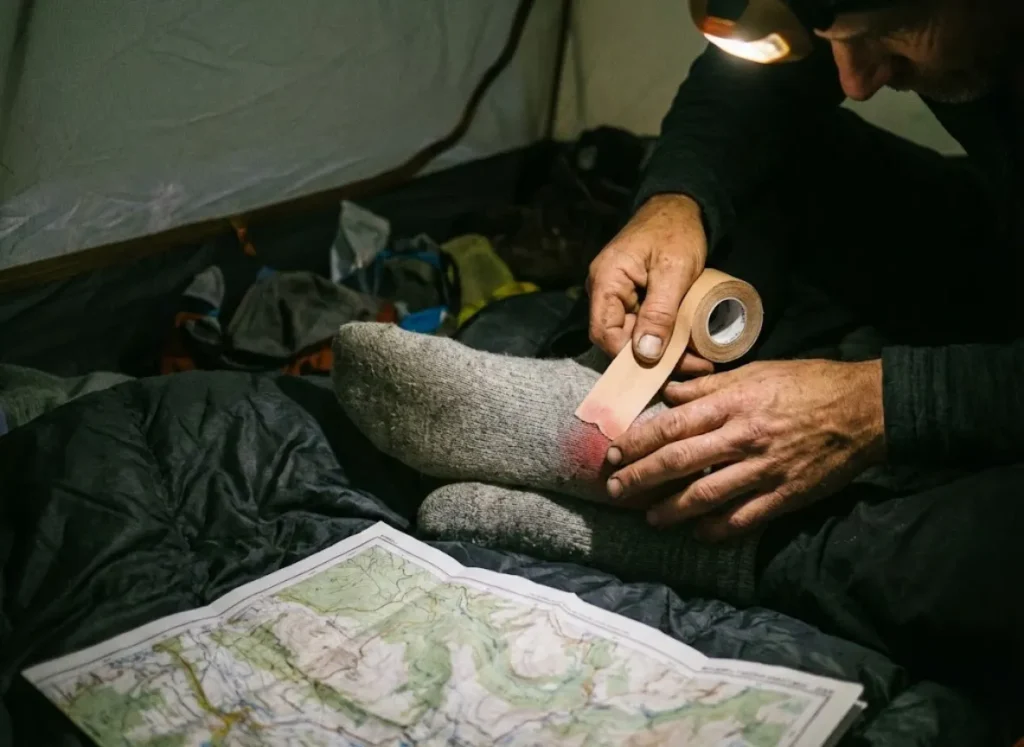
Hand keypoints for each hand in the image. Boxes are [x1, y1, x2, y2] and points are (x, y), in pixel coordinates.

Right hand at [587, 194, 712, 375]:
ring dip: (662, 350)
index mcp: (606, 282)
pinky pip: (641, 323)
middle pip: (618, 338)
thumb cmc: (676, 231)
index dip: (629, 357)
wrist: (680, 205)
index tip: (664, 368)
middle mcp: (604, 290)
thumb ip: (659, 313)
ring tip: (696, 358)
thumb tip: (646, 355)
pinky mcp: (632, 295)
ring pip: (632, 334)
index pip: (604, 333)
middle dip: (653, 358)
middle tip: (693, 365)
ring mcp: (617, 293)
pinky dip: (663, 336)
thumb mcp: (673, 272)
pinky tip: (686, 344)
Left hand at [605, 359, 885, 540]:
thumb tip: (669, 395)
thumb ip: (708, 387)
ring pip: (705, 496)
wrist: (866, 409)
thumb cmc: (808, 383)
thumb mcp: (755, 372)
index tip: (612, 454)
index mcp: (733, 404)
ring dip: (670, 510)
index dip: (636, 443)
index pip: (671, 426)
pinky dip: (717, 529)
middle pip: (678, 462)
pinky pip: (743, 518)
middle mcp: (742, 438)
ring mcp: (764, 470)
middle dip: (640, 479)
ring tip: (649, 517)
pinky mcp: (785, 495)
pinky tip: (698, 533)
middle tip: (615, 490)